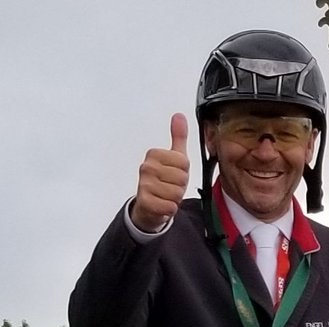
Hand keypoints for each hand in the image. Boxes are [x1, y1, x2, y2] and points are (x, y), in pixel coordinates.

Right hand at [130, 113, 189, 232]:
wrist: (149, 207)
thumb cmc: (163, 182)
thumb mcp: (174, 158)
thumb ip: (178, 137)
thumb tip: (179, 116)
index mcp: (154, 154)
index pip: (184, 163)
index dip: (184, 172)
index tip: (173, 175)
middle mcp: (147, 167)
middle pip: (182, 178)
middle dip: (180, 187)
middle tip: (170, 187)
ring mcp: (144, 184)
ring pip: (177, 193)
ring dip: (175, 199)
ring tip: (166, 196)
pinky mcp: (145, 201)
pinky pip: (170, 206)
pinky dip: (170, 209)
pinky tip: (163, 205)